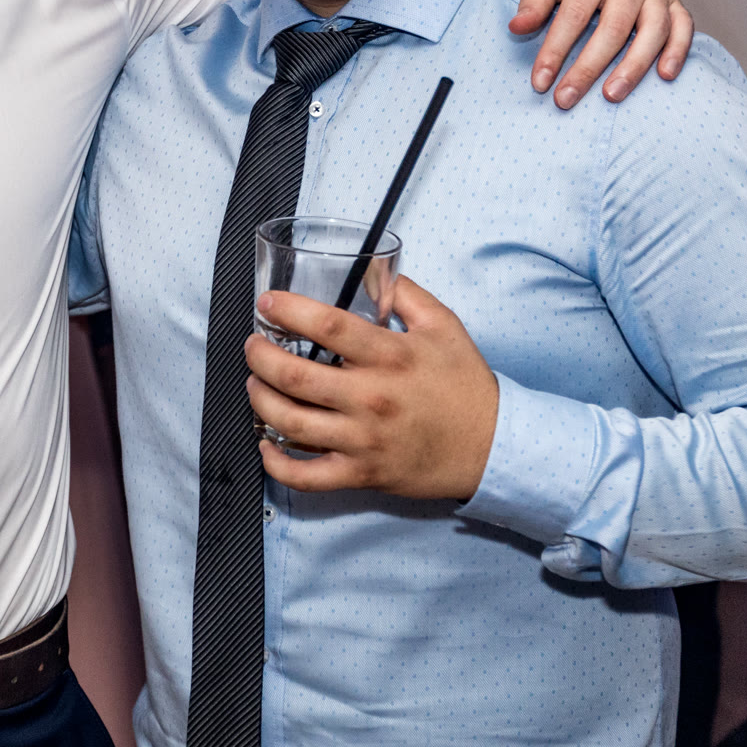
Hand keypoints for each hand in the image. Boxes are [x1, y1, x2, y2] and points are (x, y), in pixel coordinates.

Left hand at [245, 277, 498, 499]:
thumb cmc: (465, 386)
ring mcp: (364, 439)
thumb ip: (407, 295)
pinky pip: (307, 476)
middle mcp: (371, 397)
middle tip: (254, 346)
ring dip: (260, 400)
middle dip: (260, 356)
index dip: (288, 310)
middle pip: (295, 376)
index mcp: (390, 356)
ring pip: (291, 423)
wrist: (493, 446)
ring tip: (255, 383)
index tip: (268, 304)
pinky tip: (266, 444)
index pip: (327, 326)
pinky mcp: (363, 473)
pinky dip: (277, 463)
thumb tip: (375, 270)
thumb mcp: (445, 327)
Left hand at [509, 0, 691, 107]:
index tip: (540, 81)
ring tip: (611, 95)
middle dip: (588, 68)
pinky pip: (684, 25)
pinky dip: (678, 50)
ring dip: (634, 67)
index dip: (556, 51)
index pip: (575, 15)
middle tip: (566, 98)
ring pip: (654, 31)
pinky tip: (665, 75)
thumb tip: (518, 28)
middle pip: (614, 29)